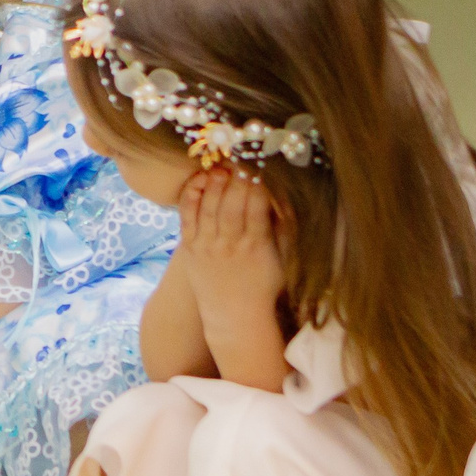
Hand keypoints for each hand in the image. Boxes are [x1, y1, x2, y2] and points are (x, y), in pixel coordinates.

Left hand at [178, 167, 285, 320]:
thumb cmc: (264, 284)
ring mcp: (207, 246)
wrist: (235, 316)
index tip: (261, 165)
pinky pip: (188, 217)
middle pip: (232, 202)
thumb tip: (287, 196)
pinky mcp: (190, 249)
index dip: (258, 182)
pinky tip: (200, 180)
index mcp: (257, 245)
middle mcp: (231, 245)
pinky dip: (192, 196)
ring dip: (215, 183)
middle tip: (240, 159)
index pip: (257, 205)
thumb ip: (283, 228)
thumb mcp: (282, 258)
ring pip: (210, 207)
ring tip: (221, 166)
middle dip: (236, 178)